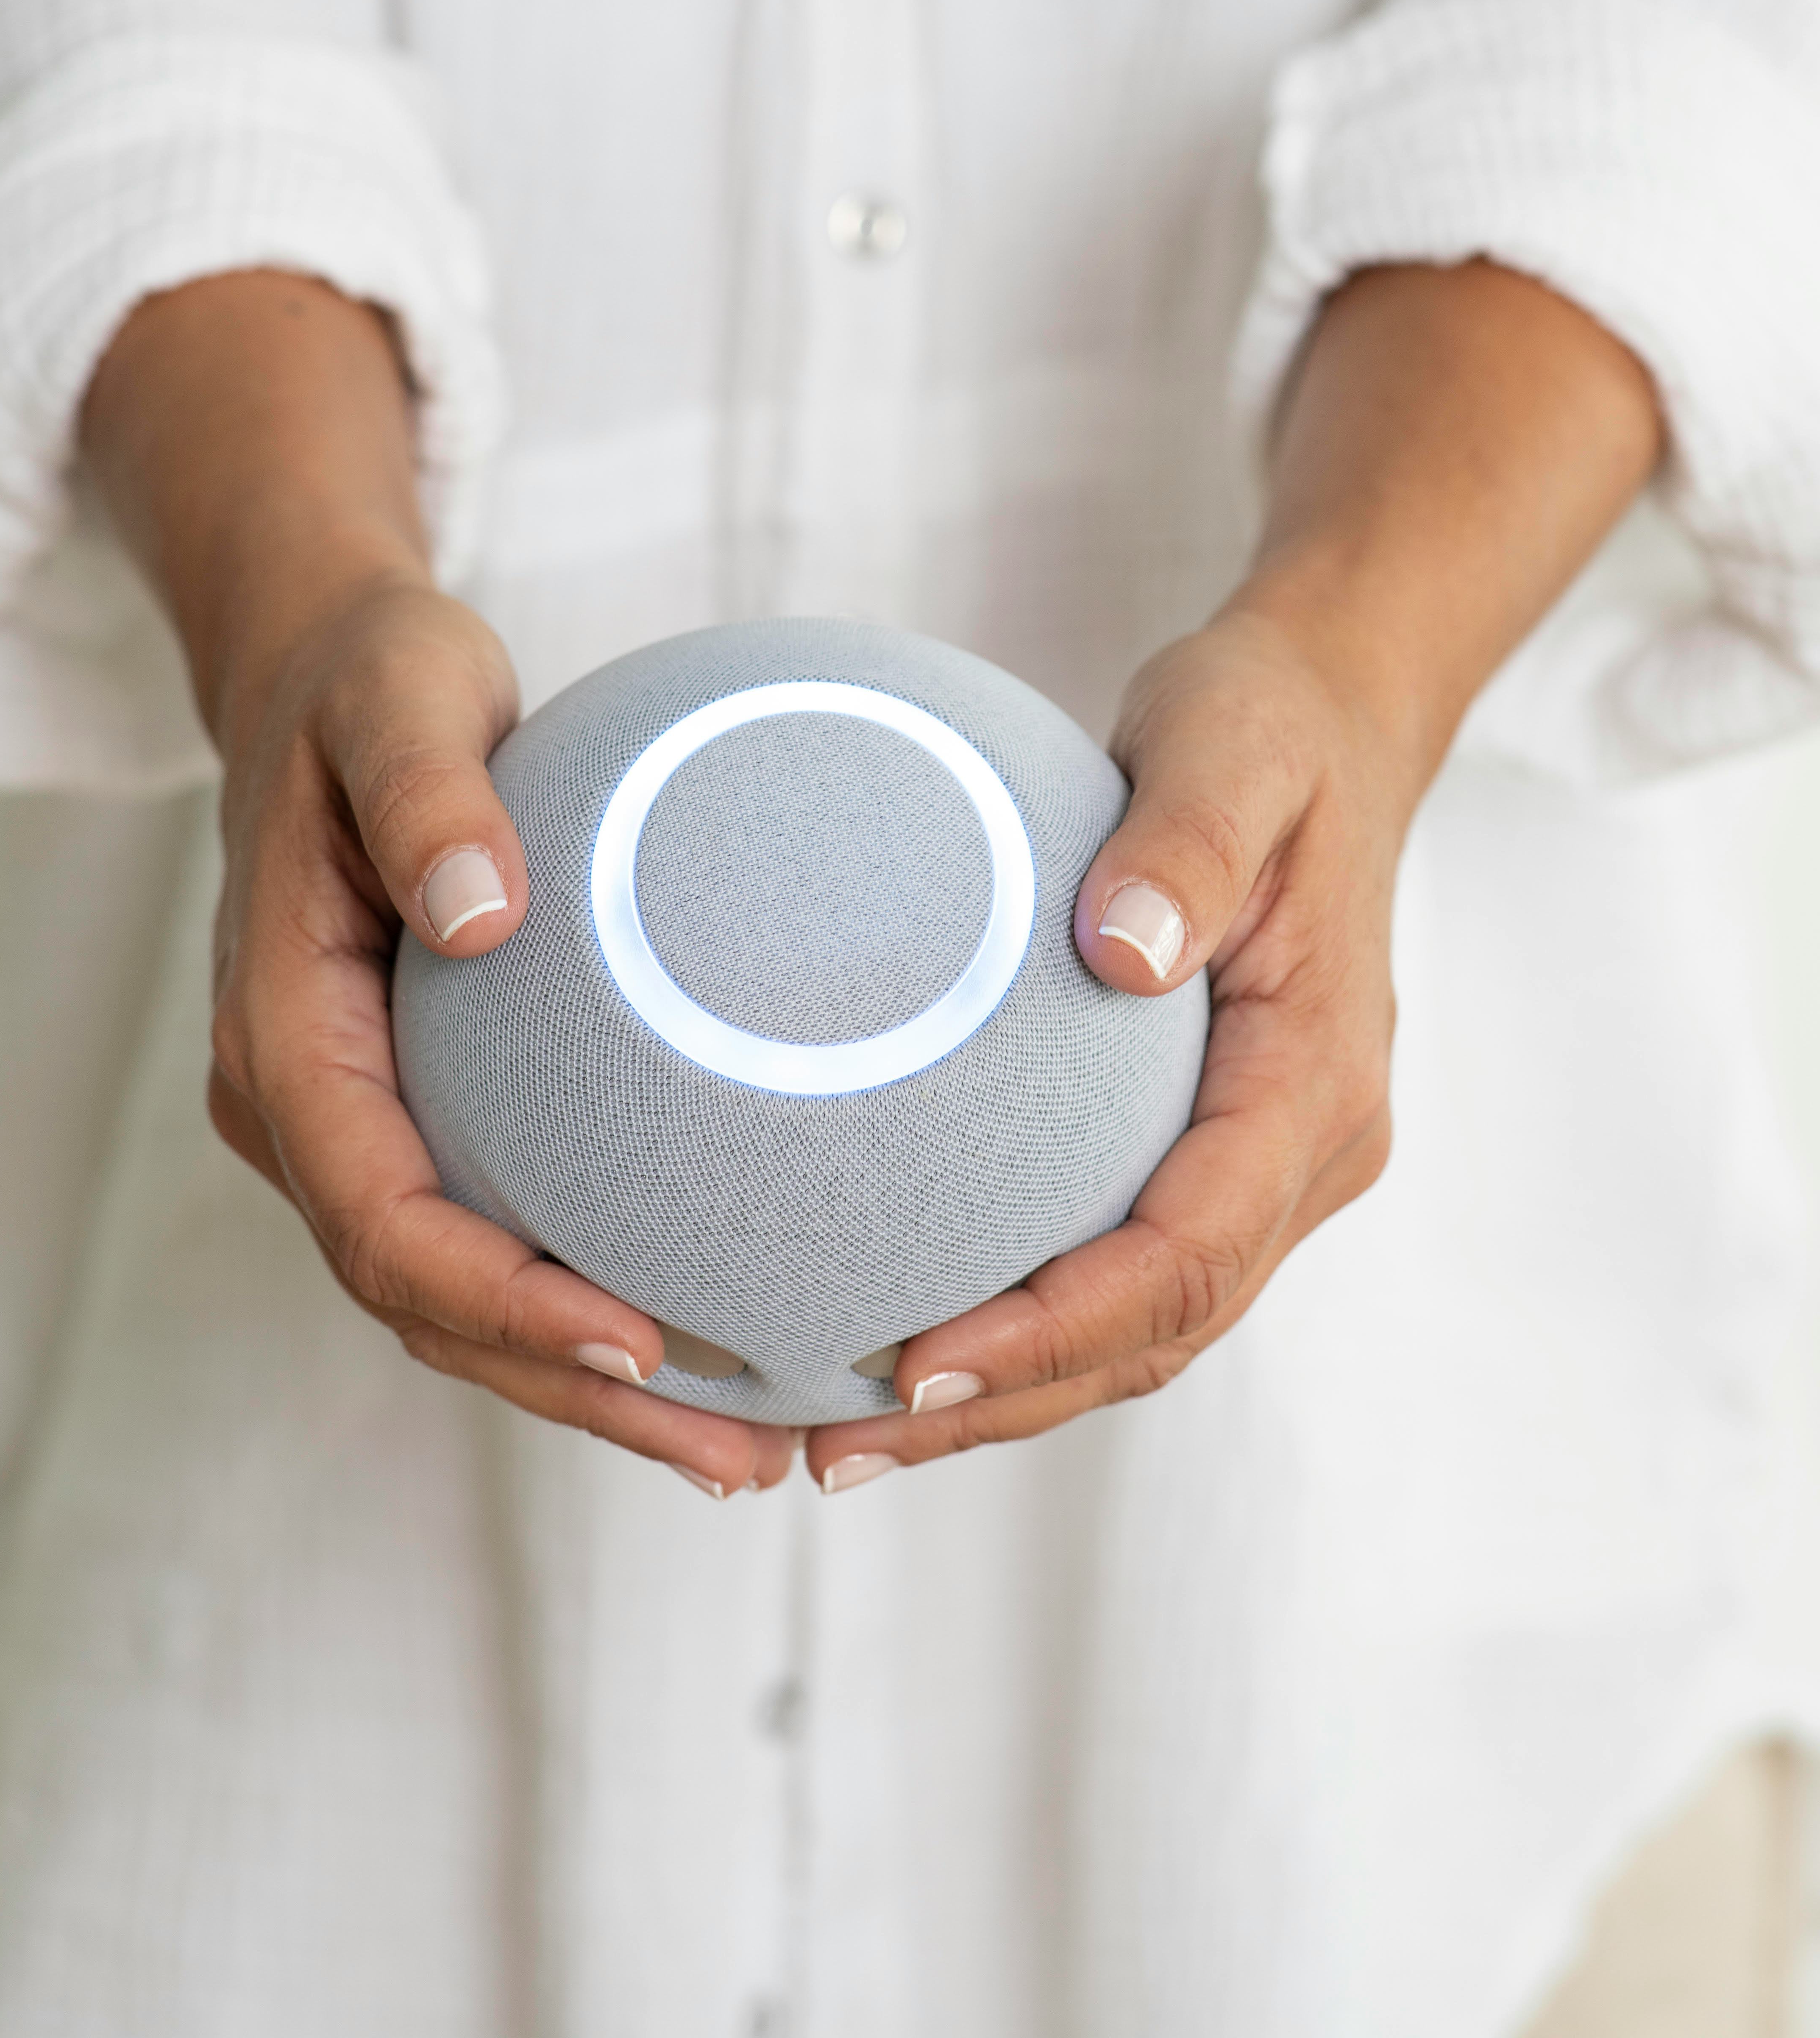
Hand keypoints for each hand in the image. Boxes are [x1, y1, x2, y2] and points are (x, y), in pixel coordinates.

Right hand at [205, 570, 803, 1495]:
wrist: (329, 676)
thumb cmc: (371, 680)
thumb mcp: (399, 696)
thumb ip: (430, 796)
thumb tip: (483, 914)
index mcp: (283, 1035)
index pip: (384, 1216)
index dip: (502, 1300)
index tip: (640, 1340)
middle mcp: (301, 1108)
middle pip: (428, 1303)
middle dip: (574, 1391)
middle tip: (743, 1449)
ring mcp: (353, 1125)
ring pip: (460, 1302)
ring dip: (594, 1384)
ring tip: (751, 1441)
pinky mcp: (416, 1114)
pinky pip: (491, 1240)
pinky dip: (585, 1307)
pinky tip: (713, 1335)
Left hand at [800, 258, 1660, 1491]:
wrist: (1332, 716)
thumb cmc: (1271, 726)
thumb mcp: (1232, 748)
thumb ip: (1188, 845)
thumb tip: (1119, 952)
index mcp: (1314, 1084)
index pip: (1187, 1256)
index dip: (1058, 1328)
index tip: (918, 1360)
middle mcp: (1306, 1152)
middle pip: (1156, 1334)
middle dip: (1002, 1403)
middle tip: (833, 1448)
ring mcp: (1266, 1162)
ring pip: (1139, 1329)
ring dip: (1003, 1390)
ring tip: (837, 1431)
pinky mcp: (1214, 1145)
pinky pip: (1121, 1267)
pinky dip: (1022, 1321)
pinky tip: (898, 1325)